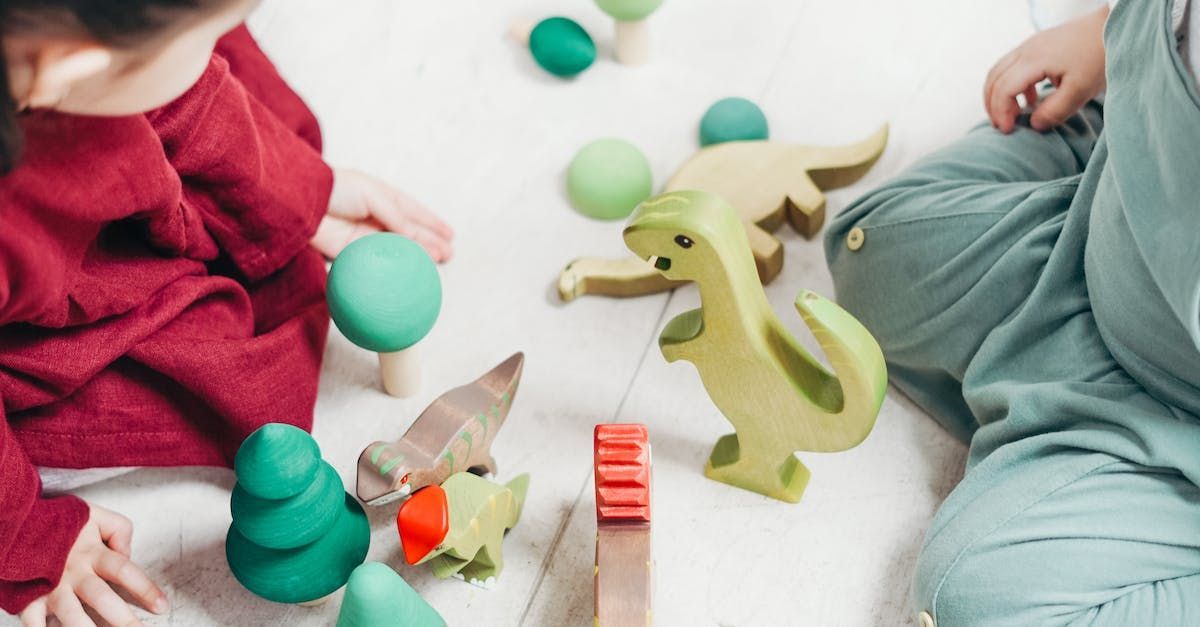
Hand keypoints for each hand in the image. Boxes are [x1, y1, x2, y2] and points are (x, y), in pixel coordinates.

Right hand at [19, 504, 166, 626]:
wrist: (21, 521)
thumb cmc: (62, 522)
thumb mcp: (97, 516)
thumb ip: (120, 531)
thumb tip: (128, 555)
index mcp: (93, 552)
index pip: (125, 571)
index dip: (145, 590)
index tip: (162, 607)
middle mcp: (74, 571)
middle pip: (102, 598)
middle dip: (122, 619)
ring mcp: (51, 586)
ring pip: (71, 614)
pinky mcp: (29, 596)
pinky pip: (35, 620)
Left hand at [312, 168, 453, 261]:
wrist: (303, 201)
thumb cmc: (337, 189)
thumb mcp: (374, 195)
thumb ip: (397, 217)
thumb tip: (416, 238)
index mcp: (383, 198)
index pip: (414, 212)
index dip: (432, 223)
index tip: (450, 234)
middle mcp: (377, 217)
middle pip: (410, 233)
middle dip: (430, 243)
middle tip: (449, 254)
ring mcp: (365, 237)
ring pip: (399, 249)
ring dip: (418, 256)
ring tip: (439, 262)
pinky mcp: (353, 253)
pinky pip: (379, 262)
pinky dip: (395, 267)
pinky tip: (409, 272)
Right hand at [984, 5, 1107, 133]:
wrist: (1113, 27)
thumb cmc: (1099, 55)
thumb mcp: (1081, 89)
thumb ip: (1055, 111)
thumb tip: (1034, 125)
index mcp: (1033, 61)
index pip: (1003, 89)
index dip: (1000, 112)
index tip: (1008, 130)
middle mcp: (1025, 50)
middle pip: (994, 79)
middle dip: (992, 106)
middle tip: (1002, 126)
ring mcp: (1030, 45)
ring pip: (998, 71)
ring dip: (998, 95)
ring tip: (1010, 114)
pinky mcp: (1037, 45)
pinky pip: (1011, 66)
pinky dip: (1010, 85)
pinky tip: (1030, 99)